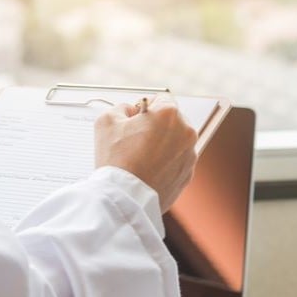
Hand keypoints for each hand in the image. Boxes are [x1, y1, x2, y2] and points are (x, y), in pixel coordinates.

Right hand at [94, 94, 197, 211]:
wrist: (125, 198)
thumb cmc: (116, 159)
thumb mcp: (106, 121)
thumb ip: (121, 108)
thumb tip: (131, 111)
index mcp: (169, 114)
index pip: (161, 99)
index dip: (145, 107)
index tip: (135, 120)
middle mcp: (186, 132)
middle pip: (171, 120)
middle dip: (156, 126)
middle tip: (135, 140)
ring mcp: (190, 154)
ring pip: (175, 141)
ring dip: (161, 145)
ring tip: (140, 159)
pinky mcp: (188, 174)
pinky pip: (176, 161)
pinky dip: (165, 163)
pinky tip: (148, 171)